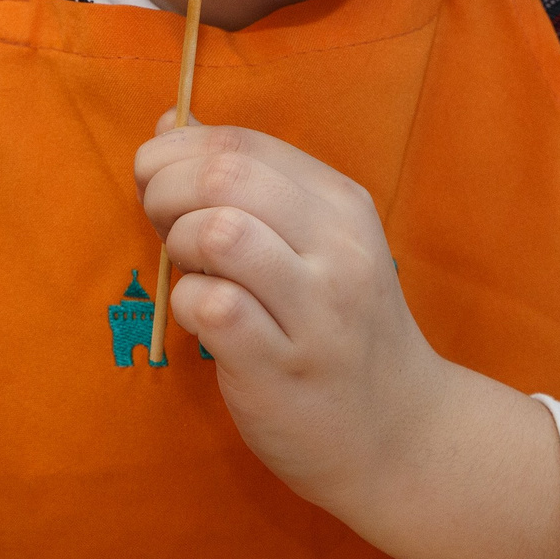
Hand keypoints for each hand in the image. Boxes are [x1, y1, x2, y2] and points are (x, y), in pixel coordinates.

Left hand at [139, 118, 447, 501]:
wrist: (400, 433)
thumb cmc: (341, 330)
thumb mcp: (316, 243)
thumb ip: (246, 183)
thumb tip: (168, 126)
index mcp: (342, 204)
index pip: (243, 143)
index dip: (180, 151)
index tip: (159, 180)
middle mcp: (337, 248)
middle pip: (225, 175)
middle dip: (165, 188)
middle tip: (161, 222)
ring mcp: (315, 310)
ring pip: (218, 232)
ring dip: (179, 244)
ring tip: (189, 269)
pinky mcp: (282, 367)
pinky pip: (212, 306)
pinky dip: (187, 303)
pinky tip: (203, 317)